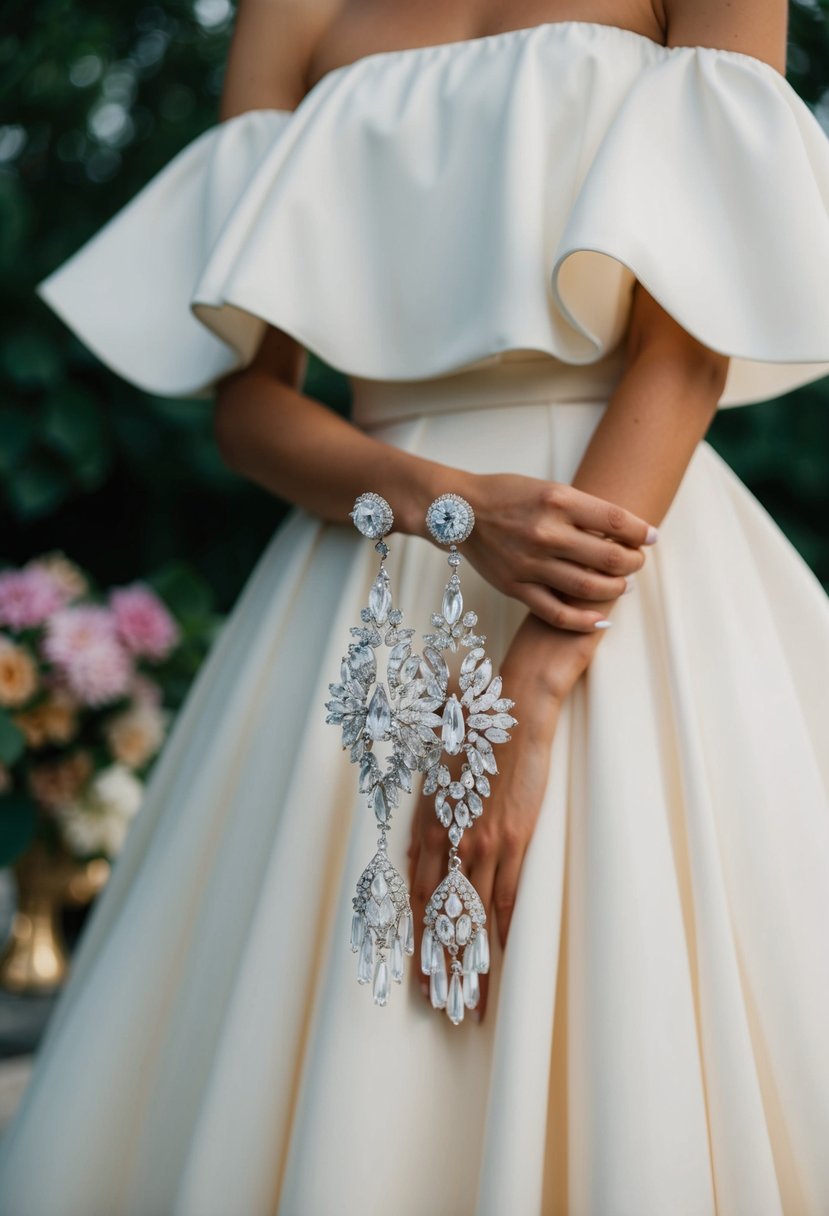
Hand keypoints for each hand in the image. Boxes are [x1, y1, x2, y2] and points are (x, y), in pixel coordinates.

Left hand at [407, 614, 597, 1019]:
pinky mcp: (516, 836)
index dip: (417, 939)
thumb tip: (425, 847)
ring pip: (474, 915)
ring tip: (473, 997)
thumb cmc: (474, 734)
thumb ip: (431, 813)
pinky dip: (504, 928)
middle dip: (441, 963)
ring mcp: (484, 840)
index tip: (416, 973)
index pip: (418, 896)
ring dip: (473, 959)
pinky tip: (504, 957)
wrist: (514, 709)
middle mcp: (451, 838)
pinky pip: (508, 894)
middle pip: (442, 915)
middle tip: (441, 1004)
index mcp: (429, 823)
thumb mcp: (438, 772)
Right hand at [444, 471, 655, 632]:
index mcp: (558, 501)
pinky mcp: (515, 587)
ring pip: (588, 587)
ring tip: (623, 586)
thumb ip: (582, 510)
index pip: (615, 520)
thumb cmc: (506, 495)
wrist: (459, 512)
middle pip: (609, 557)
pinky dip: (584, 620)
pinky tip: (600, 619)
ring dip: (615, 589)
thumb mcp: (548, 489)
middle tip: (637, 562)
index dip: (641, 532)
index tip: (651, 537)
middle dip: (633, 563)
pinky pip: (556, 613)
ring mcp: (530, 563)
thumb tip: (622, 530)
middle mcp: (546, 532)